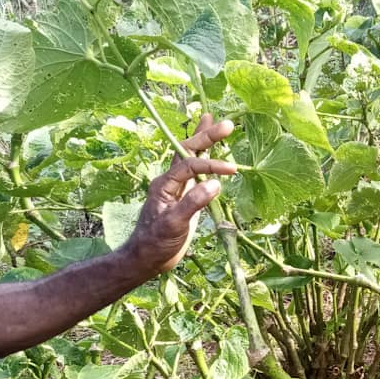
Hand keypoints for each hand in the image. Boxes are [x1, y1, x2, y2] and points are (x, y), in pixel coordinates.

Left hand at [124, 115, 237, 276]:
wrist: (147, 257)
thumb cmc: (157, 242)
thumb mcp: (175, 224)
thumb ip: (193, 203)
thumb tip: (216, 184)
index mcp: (165, 184)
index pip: (190, 165)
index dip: (211, 165)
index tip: (231, 171)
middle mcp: (170, 181)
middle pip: (188, 151)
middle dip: (206, 136)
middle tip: (227, 125)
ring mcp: (177, 188)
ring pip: (190, 157)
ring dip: (202, 141)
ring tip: (212, 121)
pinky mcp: (184, 197)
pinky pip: (195, 173)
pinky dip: (204, 160)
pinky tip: (210, 153)